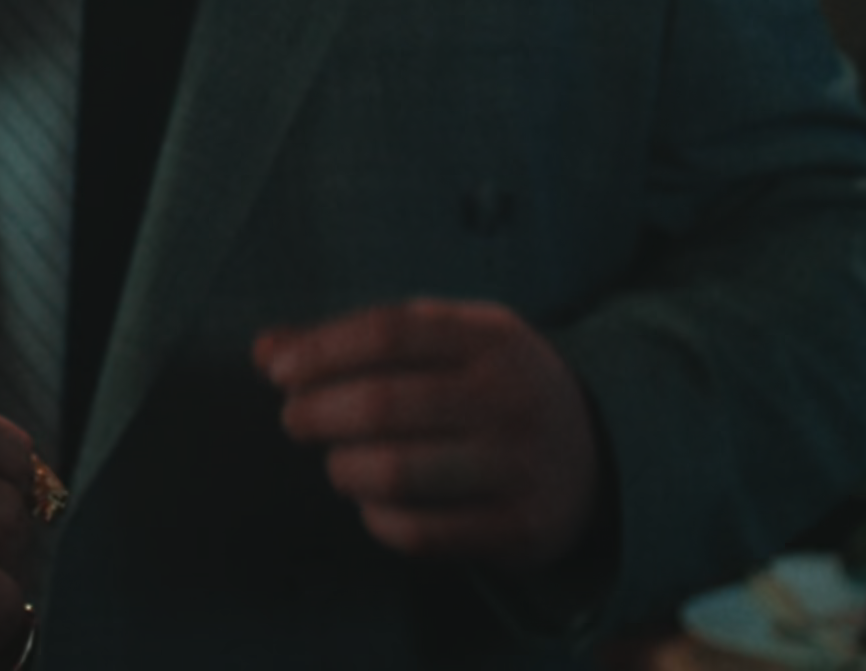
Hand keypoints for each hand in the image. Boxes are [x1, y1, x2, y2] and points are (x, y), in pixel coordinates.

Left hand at [257, 298, 606, 571]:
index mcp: (492, 339)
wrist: (602, 453)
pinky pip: (420, 533)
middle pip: (383, 404)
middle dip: (317, 413)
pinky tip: (375, 504)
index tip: (278, 372)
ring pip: (396, 473)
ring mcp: (523, 469)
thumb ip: (353, 340)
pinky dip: (378, 519)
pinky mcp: (523, 531)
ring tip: (338, 463)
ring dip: (343, 469)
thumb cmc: (486, 386)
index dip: (319, 352)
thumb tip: (263, 351)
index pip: (387, 333)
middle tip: (296, 420)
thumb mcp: (442, 342)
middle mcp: (514, 400)